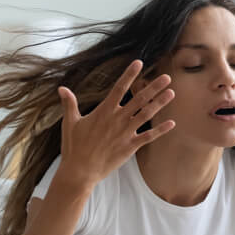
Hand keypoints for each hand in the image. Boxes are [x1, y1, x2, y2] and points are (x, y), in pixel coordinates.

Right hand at [54, 60, 174, 192]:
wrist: (80, 171)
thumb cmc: (74, 146)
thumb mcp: (70, 122)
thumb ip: (69, 104)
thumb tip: (62, 88)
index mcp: (104, 111)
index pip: (119, 88)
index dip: (129, 75)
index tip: (139, 63)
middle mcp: (117, 119)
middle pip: (139, 99)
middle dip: (154, 88)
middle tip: (167, 77)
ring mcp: (125, 133)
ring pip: (146, 115)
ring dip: (160, 104)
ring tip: (172, 93)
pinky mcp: (130, 147)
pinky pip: (149, 137)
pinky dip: (161, 130)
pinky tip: (172, 123)